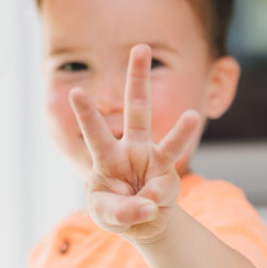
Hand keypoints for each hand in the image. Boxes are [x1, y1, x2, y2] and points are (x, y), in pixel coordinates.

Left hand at [69, 45, 199, 242]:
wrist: (143, 221)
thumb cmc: (117, 209)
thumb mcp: (106, 214)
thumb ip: (122, 211)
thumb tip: (149, 205)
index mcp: (107, 154)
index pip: (95, 130)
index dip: (86, 111)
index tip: (75, 90)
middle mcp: (132, 149)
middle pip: (136, 109)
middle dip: (138, 78)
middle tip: (141, 47)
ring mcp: (154, 160)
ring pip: (170, 140)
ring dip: (183, 129)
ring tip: (192, 116)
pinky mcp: (170, 177)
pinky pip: (168, 186)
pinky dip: (160, 196)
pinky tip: (151, 205)